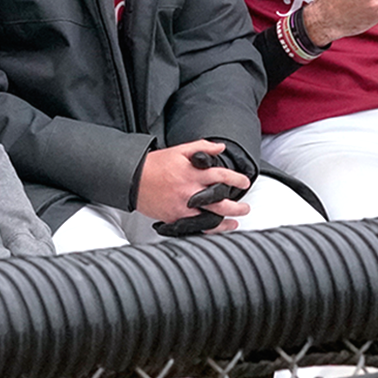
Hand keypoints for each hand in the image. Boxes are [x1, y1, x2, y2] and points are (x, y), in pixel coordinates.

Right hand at [136, 140, 251, 231]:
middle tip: (245, 207)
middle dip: (236, 206)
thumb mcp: (179, 150)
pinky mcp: (175, 218)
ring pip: (210, 218)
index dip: (236, 179)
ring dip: (226, 221)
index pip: (220, 175)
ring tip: (236, 220)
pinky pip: (196, 227)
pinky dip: (209, 230)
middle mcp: (189, 191)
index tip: (244, 182)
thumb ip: (202, 147)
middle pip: (219, 201)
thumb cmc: (155, 165)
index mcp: (191, 173)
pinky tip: (217, 228)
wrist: (133, 179)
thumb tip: (220, 148)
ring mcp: (182, 207)